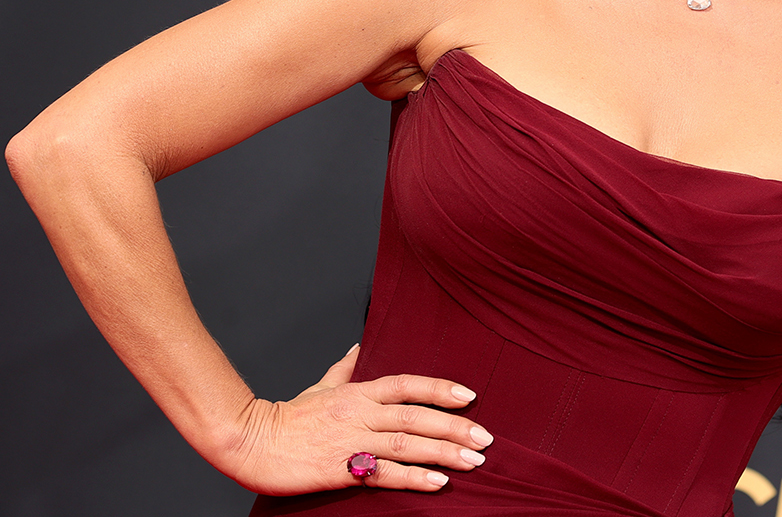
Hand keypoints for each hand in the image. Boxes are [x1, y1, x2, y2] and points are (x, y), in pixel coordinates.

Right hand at [224, 345, 492, 494]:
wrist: (249, 440)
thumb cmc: (287, 416)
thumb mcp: (321, 385)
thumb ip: (345, 367)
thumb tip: (360, 344)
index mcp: (358, 390)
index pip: (408, 384)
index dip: (440, 388)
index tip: (470, 396)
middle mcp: (360, 412)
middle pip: (416, 416)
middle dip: (454, 427)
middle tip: (486, 438)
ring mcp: (351, 439)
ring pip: (406, 443)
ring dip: (443, 452)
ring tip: (473, 461)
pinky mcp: (339, 468)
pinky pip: (383, 473)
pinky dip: (413, 477)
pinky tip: (437, 482)